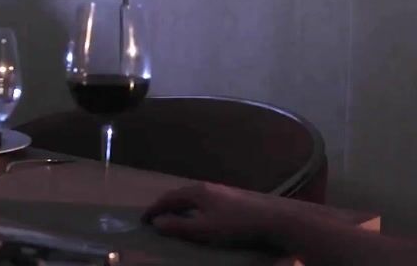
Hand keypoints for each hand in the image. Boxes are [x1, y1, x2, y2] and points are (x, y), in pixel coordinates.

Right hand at [142, 183, 287, 247]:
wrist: (273, 218)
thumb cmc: (236, 224)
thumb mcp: (205, 229)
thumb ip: (180, 227)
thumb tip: (157, 222)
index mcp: (197, 192)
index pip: (169, 198)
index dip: (154, 209)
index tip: (143, 220)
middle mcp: (207, 187)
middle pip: (180, 195)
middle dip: (165, 206)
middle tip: (155, 218)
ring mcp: (221, 191)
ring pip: (193, 197)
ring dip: (180, 207)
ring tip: (174, 219)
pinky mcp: (232, 198)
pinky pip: (204, 201)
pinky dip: (193, 208)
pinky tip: (199, 217)